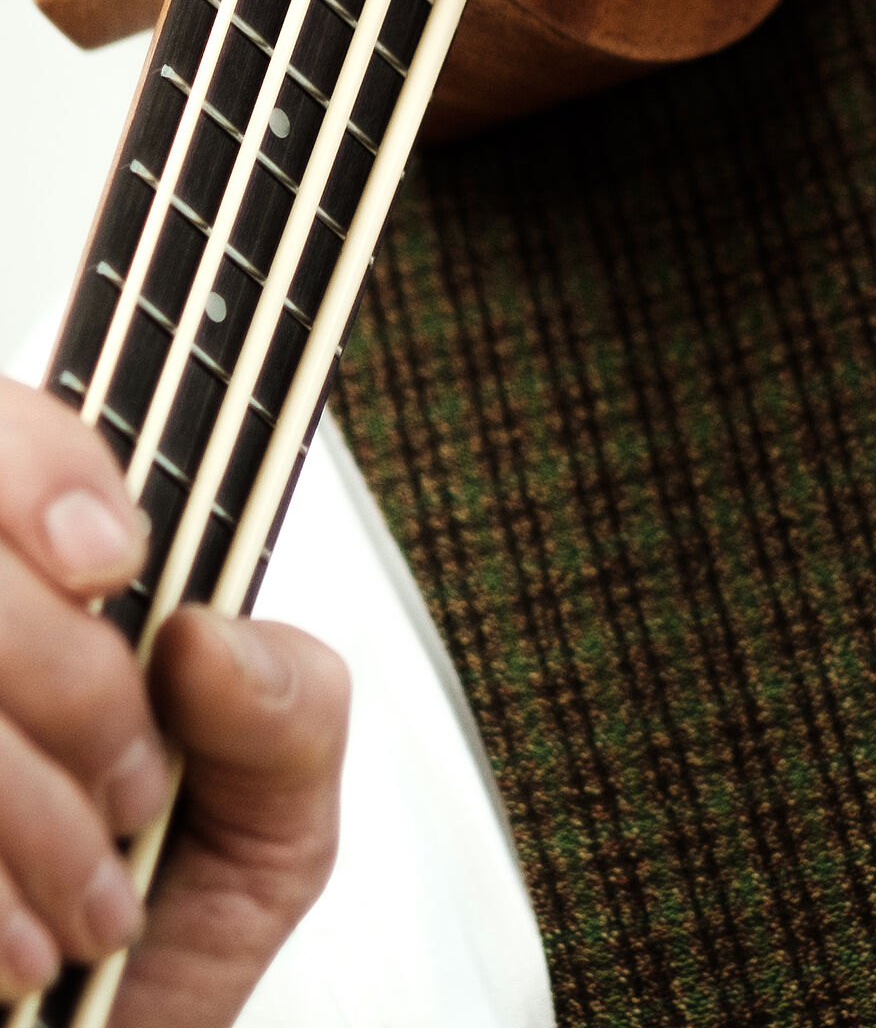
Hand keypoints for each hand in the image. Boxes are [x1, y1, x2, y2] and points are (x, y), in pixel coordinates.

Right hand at [0, 378, 347, 1021]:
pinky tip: (10, 960)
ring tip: (86, 914)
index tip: (113, 565)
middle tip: (132, 793)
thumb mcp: (272, 828)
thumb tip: (205, 638)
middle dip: (70, 684)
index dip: (44, 470)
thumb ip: (293, 707)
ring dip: (22, 811)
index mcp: (40, 597)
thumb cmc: (151, 950)